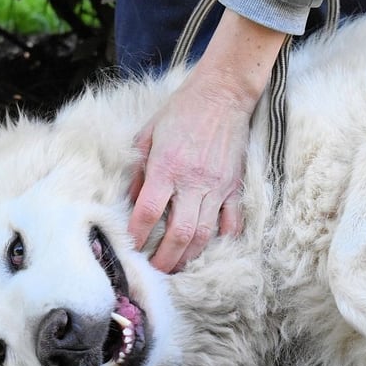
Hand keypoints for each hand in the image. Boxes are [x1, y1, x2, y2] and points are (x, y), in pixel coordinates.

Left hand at [128, 71, 247, 272]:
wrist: (222, 94)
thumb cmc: (181, 112)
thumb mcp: (148, 135)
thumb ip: (138, 170)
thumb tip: (131, 201)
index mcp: (167, 167)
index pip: (149, 211)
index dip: (138, 234)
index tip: (131, 247)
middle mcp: (193, 181)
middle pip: (179, 232)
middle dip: (166, 258)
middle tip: (156, 270)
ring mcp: (217, 186)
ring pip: (205, 233)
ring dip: (190, 255)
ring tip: (178, 266)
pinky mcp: (234, 186)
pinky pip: (231, 220)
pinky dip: (222, 238)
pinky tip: (210, 247)